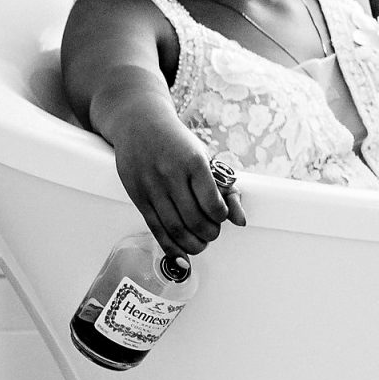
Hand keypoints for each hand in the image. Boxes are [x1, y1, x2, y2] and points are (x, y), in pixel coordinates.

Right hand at [108, 108, 245, 256]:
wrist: (139, 125)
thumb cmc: (177, 142)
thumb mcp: (204, 157)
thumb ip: (225, 189)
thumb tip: (241, 220)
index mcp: (194, 162)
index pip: (213, 202)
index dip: (222, 217)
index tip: (223, 216)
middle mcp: (171, 175)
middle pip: (194, 220)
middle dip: (209, 234)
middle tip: (213, 233)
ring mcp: (152, 187)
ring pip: (174, 228)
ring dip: (192, 244)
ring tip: (200, 243)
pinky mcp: (138, 197)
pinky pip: (155, 229)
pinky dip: (170, 246)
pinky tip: (181, 254)